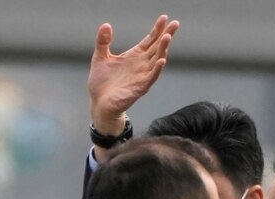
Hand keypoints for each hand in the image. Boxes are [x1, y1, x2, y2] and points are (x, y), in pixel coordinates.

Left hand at [88, 15, 179, 139]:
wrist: (99, 104)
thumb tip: (106, 24)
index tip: (164, 17)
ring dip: (163, 49)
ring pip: (156, 60)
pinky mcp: (139, 88)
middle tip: (175, 23)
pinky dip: (156, 69)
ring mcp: (142, 76)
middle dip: (166, 35)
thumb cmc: (101, 83)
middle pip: (157, 47)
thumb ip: (103, 42)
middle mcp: (141, 65)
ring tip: (167, 37)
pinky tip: (161, 60)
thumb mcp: (100, 58)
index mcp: (133, 56)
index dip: (157, 29)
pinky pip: (151, 78)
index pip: (149, 40)